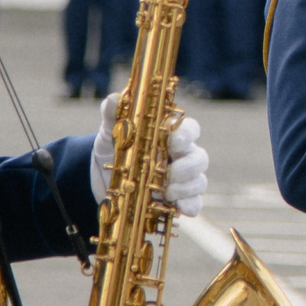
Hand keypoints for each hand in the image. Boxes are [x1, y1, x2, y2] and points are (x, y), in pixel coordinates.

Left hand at [95, 94, 209, 211]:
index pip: (191, 130)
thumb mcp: (111, 130)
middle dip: (187, 167)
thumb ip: (114, 113)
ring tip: (166, 193)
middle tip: (168, 173)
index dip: (187, 135)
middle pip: (201, 158)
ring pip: (200, 182)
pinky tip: (174, 207)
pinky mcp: (178, 201)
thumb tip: (115, 98)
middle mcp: (182, 157)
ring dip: (186, 188)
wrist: (105, 178)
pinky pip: (194, 205)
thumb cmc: (116, 148)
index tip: (172, 141)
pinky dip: (188, 206)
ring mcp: (183, 181)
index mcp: (171, 136)